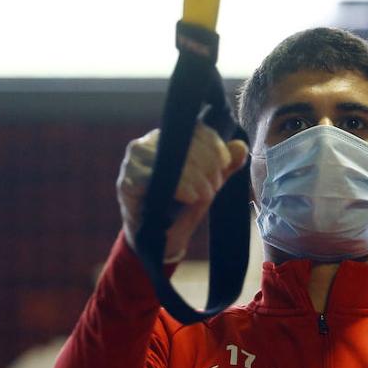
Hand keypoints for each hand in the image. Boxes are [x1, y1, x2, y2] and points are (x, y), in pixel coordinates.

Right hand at [117, 124, 248, 263]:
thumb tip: (241, 146)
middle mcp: (148, 143)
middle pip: (184, 142)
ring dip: (194, 178)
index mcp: (168, 138)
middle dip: (207, 165)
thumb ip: (225, 167)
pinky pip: (153, 176)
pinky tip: (190, 197)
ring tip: (204, 195)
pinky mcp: (126, 180)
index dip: (214, 144)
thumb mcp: (208, 185)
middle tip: (214, 188)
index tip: (225, 163)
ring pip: (170, 158)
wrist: (159, 239)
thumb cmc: (181, 207)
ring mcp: (134, 161)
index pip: (194, 128)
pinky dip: (177, 186)